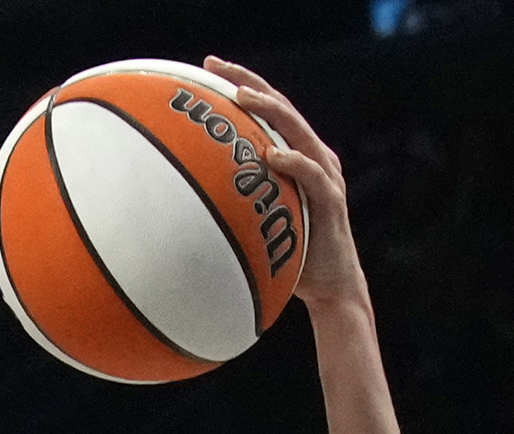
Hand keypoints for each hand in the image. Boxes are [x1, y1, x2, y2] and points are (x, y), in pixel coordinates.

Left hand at [203, 60, 364, 309]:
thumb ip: (237, 199)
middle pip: (281, 109)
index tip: (208, 67)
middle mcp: (314, 157)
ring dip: (270, 112)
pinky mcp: (331, 202)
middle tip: (217, 67)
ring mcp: (325, 176)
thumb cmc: (290, 253)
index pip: (268, 110)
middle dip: (249, 84)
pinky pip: (312, 176)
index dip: (241, 84)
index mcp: (298, 154)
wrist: (330, 286)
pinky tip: (272, 154)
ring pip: (298, 133)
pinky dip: (293, 163)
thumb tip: (182, 198)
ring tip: (242, 97)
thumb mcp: (259, 218)